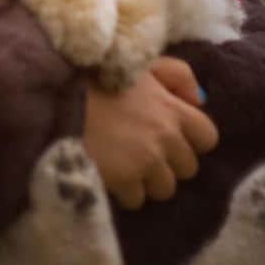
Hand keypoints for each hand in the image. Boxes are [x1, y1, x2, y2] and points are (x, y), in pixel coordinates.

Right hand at [81, 56, 218, 210]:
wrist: (56, 95)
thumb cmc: (97, 76)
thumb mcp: (142, 64)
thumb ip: (178, 75)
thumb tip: (200, 101)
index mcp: (173, 109)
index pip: (208, 137)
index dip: (190, 140)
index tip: (168, 137)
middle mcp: (166, 137)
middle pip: (188, 168)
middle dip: (168, 163)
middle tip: (141, 152)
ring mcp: (146, 161)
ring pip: (165, 189)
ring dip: (147, 181)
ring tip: (123, 166)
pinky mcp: (123, 180)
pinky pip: (136, 200)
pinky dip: (123, 192)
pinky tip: (107, 173)